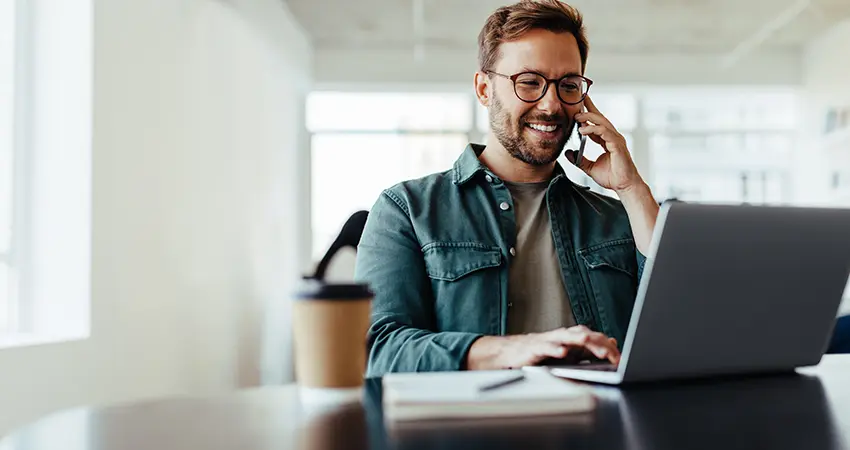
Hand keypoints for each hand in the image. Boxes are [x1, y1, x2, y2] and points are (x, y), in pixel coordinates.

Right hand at [466, 325, 620, 369]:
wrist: (510, 353)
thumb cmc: (540, 353)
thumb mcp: (568, 353)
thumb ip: (589, 349)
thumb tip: (612, 343)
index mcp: (572, 337)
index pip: (595, 338)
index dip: (609, 348)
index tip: (621, 359)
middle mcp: (562, 336)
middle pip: (585, 335)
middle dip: (600, 345)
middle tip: (613, 355)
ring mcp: (549, 340)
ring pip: (568, 337)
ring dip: (582, 341)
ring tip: (594, 347)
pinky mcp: (535, 348)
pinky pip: (546, 347)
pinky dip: (555, 349)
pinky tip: (563, 353)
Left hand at [570, 95, 643, 193]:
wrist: (624, 186)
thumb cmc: (612, 177)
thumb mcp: (590, 168)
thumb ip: (579, 160)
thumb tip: (568, 153)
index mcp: (607, 140)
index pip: (597, 123)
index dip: (588, 113)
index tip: (579, 105)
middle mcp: (612, 137)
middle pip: (600, 118)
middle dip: (589, 108)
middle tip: (577, 103)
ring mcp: (616, 140)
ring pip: (602, 122)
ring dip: (588, 117)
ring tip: (577, 117)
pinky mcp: (617, 145)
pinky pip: (604, 132)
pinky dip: (593, 129)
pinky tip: (583, 130)